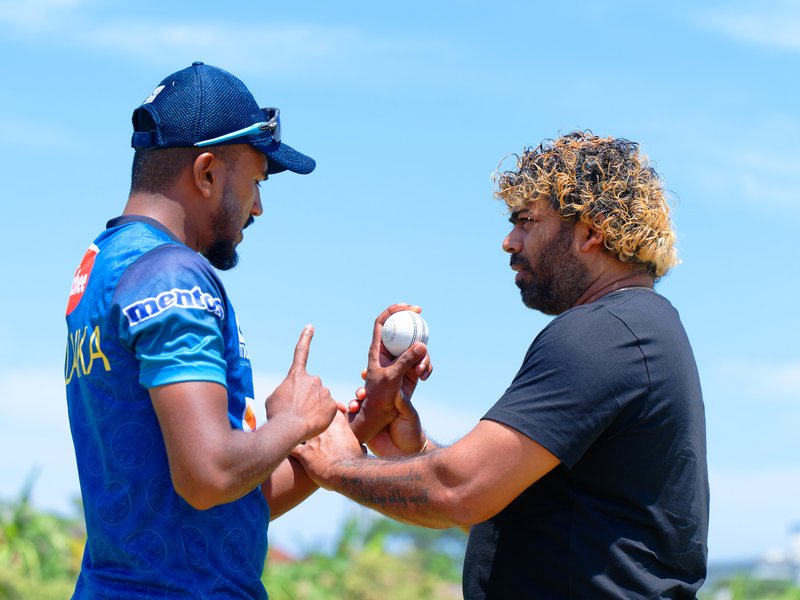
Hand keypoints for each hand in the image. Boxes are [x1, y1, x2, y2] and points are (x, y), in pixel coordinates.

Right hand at [265, 325, 336, 442]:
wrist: (288, 429)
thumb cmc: (277, 415)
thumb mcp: (274, 399)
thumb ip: (286, 392)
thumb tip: (293, 396)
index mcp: (296, 376)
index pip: (300, 353)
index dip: (305, 339)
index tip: (311, 327)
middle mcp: (312, 379)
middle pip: (312, 388)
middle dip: (307, 398)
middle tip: (298, 412)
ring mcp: (324, 391)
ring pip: (321, 400)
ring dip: (314, 409)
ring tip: (303, 420)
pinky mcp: (332, 404)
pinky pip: (328, 410)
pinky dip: (322, 417)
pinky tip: (313, 423)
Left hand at [292, 410, 364, 487]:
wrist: (347, 473)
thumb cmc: (355, 462)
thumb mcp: (360, 449)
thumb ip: (357, 445)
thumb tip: (362, 449)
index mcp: (338, 424)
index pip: (327, 410)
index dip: (321, 413)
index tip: (320, 419)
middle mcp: (322, 428)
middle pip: (309, 417)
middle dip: (305, 421)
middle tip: (303, 425)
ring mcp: (312, 439)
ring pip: (296, 430)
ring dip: (294, 433)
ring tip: (290, 435)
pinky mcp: (304, 453)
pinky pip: (290, 448)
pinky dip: (286, 448)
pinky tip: (283, 449)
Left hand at [347, 304, 431, 443]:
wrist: (382, 416)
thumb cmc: (379, 398)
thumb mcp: (391, 377)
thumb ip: (405, 361)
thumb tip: (422, 345)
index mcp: (378, 349)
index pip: (382, 323)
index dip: (393, 311)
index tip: (406, 307)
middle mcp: (389, 352)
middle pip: (402, 330)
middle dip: (413, 323)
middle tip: (422, 316)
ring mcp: (401, 361)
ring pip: (415, 347)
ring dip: (422, 355)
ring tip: (421, 371)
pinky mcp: (410, 371)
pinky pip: (422, 362)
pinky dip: (426, 367)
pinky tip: (424, 377)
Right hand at [348, 369, 424, 455]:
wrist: (402, 453)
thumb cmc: (411, 433)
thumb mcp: (409, 416)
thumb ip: (404, 404)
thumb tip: (397, 393)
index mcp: (400, 391)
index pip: (394, 372)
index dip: (387, 365)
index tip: (384, 365)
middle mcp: (386, 395)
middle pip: (375, 378)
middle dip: (368, 374)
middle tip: (364, 374)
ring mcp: (374, 404)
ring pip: (363, 390)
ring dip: (359, 391)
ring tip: (360, 396)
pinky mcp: (364, 415)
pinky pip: (355, 406)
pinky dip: (352, 405)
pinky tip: (351, 408)